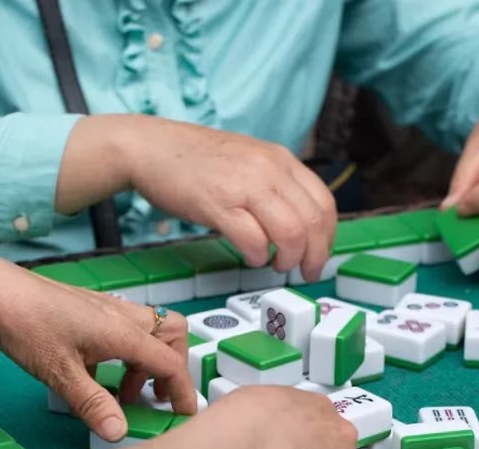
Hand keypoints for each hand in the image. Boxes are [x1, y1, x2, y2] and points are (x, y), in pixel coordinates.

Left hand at [0, 242, 195, 440]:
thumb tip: (119, 434)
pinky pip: (124, 328)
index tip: (184, 416)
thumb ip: (92, 403)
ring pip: (150, 330)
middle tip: (154, 396)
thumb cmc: (25, 326)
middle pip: (172, 335)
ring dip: (147, 360)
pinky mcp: (89, 307)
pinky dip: (125, 351)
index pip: (171, 364)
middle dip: (173, 366)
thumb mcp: (59, 373)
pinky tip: (96, 371)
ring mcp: (106, 308)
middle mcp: (123, 316)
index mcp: (123, 333)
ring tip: (122, 391)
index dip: (183, 392)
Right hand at [127, 118, 336, 279]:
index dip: (327, 237)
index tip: (318, 255)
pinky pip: (252, 239)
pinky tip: (250, 257)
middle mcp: (269, 169)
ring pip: (290, 232)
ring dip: (288, 258)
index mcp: (280, 159)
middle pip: (313, 221)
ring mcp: (244, 184)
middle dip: (314, 255)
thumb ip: (275, 186)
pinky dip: (257, 256)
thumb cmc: (197, 160)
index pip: (324, 202)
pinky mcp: (217, 203)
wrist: (150, 146)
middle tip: (304, 271)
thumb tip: (300, 226)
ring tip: (275, 265)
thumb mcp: (249, 162)